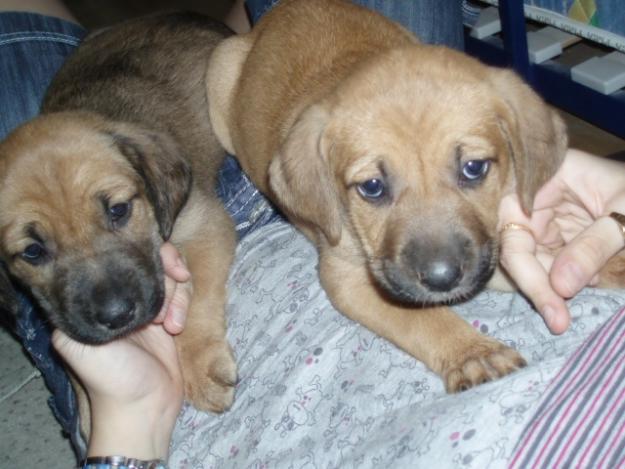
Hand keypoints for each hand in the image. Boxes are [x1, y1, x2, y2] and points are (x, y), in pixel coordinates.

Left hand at [52, 242, 191, 459]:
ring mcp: (149, 307)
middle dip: (165, 273)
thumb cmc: (109, 377)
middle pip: (151, 261)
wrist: (144, 406)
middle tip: (170, 290)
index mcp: (101, 300)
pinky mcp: (170, 317)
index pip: (120, 258)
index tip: (155, 267)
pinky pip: (182, 295)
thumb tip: (90, 275)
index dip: (141, 253)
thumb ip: (77, 310)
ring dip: (176, 296)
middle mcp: (125, 298)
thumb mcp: (75, 343)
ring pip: (171, 277)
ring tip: (169, 324)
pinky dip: (183, 306)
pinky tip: (176, 327)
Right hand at [499, 149, 624, 333]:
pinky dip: (563, 280)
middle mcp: (533, 197)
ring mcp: (543, 217)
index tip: (551, 303)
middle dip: (538, 283)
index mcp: (544, 177)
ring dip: (551, 286)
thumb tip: (561, 286)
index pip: (515, 225)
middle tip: (559, 320)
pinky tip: (589, 282)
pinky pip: (546, 263)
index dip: (526, 266)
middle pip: (516, 246)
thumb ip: (595, 246)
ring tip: (576, 302)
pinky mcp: (555, 234)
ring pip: (529, 259)